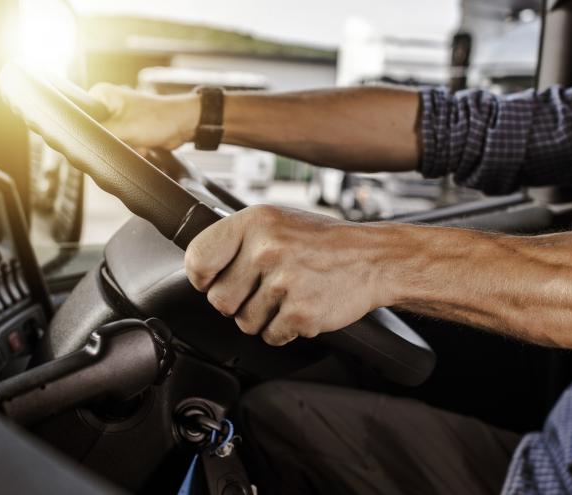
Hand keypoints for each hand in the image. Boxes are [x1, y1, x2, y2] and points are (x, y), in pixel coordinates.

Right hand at [89, 83, 199, 151]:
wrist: (183, 125)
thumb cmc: (157, 120)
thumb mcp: (123, 129)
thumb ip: (99, 134)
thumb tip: (81, 140)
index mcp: (102, 94)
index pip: (82, 115)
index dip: (90, 130)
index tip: (105, 137)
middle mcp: (108, 103)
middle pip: (97, 131)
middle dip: (114, 141)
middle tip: (127, 140)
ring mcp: (119, 116)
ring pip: (110, 141)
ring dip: (125, 147)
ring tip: (138, 142)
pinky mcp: (128, 128)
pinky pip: (122, 144)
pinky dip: (132, 148)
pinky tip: (143, 145)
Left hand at [185, 205, 394, 345]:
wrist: (373, 258)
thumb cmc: (319, 242)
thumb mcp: (274, 222)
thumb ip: (236, 241)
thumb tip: (199, 269)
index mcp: (254, 223)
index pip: (198, 260)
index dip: (203, 278)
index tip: (215, 280)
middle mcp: (266, 249)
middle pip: (219, 300)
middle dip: (237, 303)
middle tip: (262, 290)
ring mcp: (284, 282)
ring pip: (244, 323)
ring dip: (263, 318)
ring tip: (286, 296)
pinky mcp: (301, 313)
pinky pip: (270, 336)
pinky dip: (284, 330)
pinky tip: (300, 307)